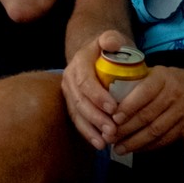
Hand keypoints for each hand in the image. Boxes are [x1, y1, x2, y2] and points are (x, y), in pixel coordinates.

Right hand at [60, 29, 125, 149]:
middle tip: (113, 130)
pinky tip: (99, 144)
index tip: (114, 108)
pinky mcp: (72, 104)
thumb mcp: (111, 39)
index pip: (86, 81)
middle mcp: (69, 78)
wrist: (96, 55)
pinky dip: (88, 133)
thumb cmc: (110, 49)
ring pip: (77, 113)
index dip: (98, 96)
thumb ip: (112, 38)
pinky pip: (77, 120)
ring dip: (91, 129)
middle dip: (96, 118)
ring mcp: (69, 92)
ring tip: (106, 142)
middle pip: (80, 101)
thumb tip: (112, 43)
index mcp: (79, 63)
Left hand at [107, 62, 183, 153]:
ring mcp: (183, 112)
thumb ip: (136, 81)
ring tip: (119, 148)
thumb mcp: (156, 72)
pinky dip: (149, 146)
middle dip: (126, 129)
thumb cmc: (172, 79)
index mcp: (163, 78)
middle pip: (148, 115)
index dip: (128, 107)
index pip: (144, 93)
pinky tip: (136, 150)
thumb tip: (107, 93)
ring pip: (156, 130)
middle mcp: (174, 94)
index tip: (114, 118)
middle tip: (109, 137)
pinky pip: (166, 139)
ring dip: (135, 142)